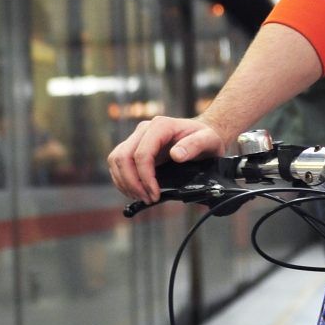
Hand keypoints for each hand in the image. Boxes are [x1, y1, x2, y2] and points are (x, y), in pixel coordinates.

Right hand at [107, 116, 226, 202]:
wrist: (202, 134)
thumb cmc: (206, 137)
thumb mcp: (208, 140)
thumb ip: (195, 145)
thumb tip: (176, 155)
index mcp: (160, 126)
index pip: (141, 154)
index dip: (144, 177)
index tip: (155, 194)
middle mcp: (144, 129)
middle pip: (123, 157)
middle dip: (132, 182)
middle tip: (147, 199)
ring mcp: (137, 137)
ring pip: (116, 160)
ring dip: (125, 182)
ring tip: (142, 197)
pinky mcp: (134, 147)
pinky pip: (118, 163)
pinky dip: (122, 179)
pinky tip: (135, 190)